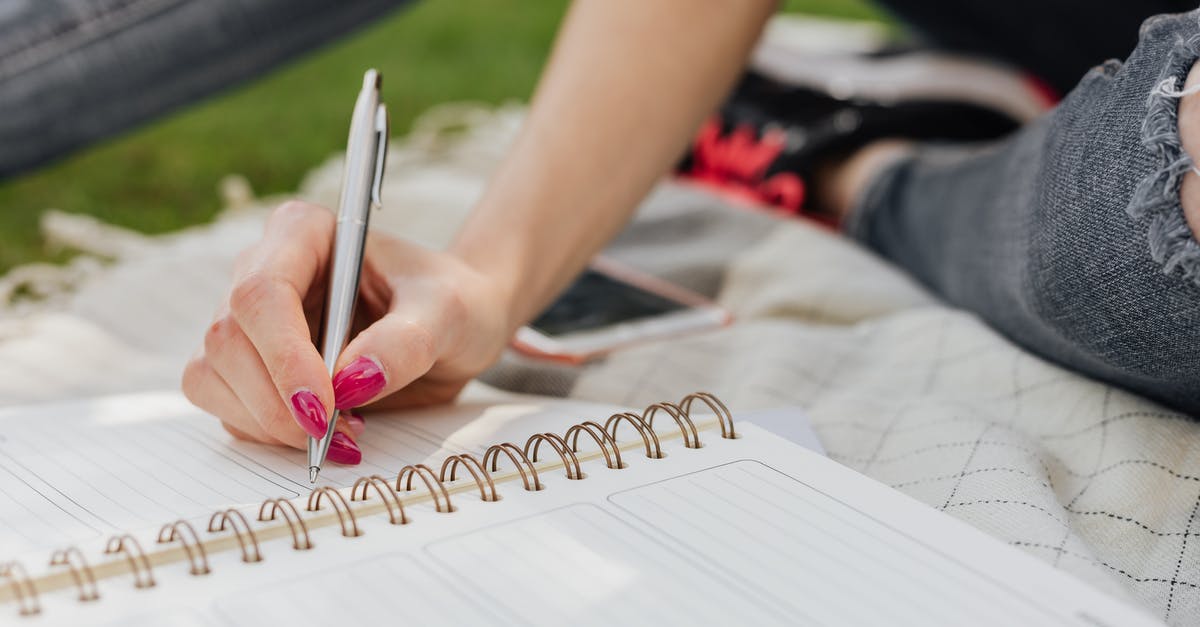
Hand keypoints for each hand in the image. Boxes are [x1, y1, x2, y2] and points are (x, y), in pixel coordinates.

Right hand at [182, 201, 511, 463]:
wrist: (453, 326)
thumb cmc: (452, 302)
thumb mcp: (449, 314)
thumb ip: (406, 341)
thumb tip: (351, 381)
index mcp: (304, 233)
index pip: (262, 292)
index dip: (284, 356)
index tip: (324, 408)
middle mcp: (263, 270)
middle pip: (228, 340)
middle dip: (277, 403)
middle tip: (340, 436)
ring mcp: (249, 321)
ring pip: (214, 377)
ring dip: (271, 424)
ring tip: (345, 434)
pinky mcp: (249, 367)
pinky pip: (229, 408)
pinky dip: (270, 435)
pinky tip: (327, 434)